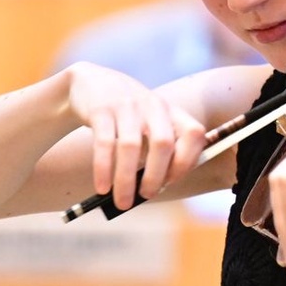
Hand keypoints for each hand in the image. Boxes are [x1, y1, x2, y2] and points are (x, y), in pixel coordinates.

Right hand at [62, 63, 207, 208]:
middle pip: (163, 143)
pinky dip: (104, 169)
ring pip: (131, 146)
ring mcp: (127, 105)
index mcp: (171, 112)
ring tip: (122, 202)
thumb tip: (155, 189)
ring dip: (127, 179)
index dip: (188, 160)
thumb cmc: (126, 115)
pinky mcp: (101, 109)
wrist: (91, 82)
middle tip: (147, 196)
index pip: (194, 133)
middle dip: (156, 176)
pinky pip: (104, 143)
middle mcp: (153, 106)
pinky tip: (102, 187)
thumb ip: (157, 150)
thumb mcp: (150, 122)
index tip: (172, 181)